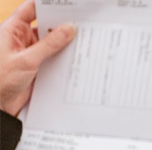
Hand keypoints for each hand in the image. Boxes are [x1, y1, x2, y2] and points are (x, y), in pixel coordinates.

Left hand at [0, 0, 74, 115]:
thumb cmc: (1, 79)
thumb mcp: (27, 60)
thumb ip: (49, 44)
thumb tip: (67, 29)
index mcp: (12, 31)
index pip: (31, 10)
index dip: (48, 5)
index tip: (67, 4)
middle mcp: (21, 39)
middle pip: (44, 25)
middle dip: (61, 24)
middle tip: (80, 22)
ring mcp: (30, 52)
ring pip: (51, 42)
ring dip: (64, 42)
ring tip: (82, 38)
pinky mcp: (37, 65)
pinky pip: (53, 56)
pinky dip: (63, 56)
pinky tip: (76, 56)